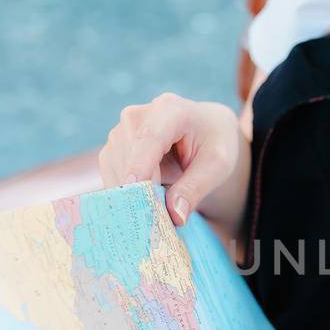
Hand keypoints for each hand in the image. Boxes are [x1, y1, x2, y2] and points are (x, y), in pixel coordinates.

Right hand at [98, 92, 243, 225]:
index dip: (139, 164)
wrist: (205, 132)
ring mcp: (120, 132)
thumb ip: (195, 188)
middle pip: (128, 157)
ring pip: (116, 170)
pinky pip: (111, 177)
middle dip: (140, 190)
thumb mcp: (218, 165)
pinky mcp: (112, 150)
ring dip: (133, 195)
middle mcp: (137, 115)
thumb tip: (174, 215)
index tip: (133, 189)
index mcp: (169, 109)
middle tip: (160, 220)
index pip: (149, 138)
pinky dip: (126, 194)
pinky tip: (146, 202)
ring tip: (158, 210)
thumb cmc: (214, 144)